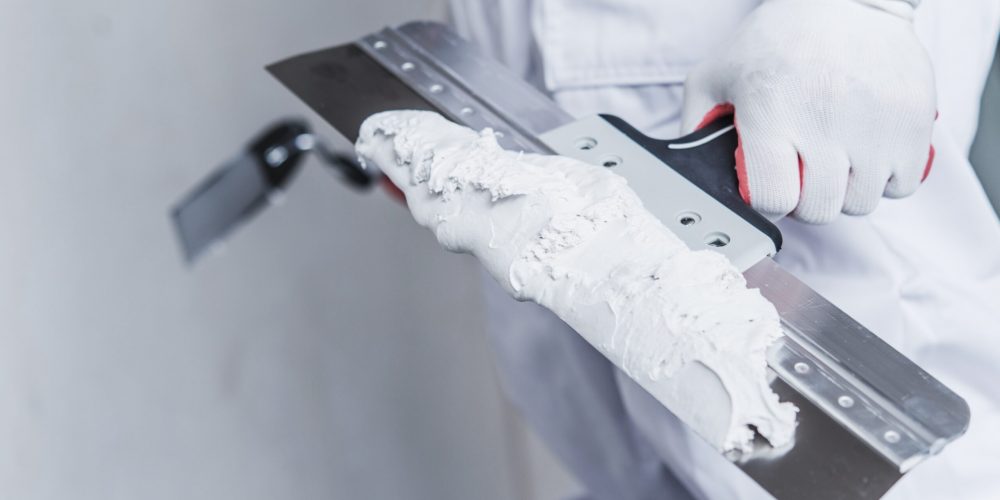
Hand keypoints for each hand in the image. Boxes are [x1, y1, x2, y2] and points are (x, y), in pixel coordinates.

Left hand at [681, 0, 935, 222]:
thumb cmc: (774, 39)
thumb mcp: (716, 73)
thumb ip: (695, 124)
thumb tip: (688, 173)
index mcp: (770, 112)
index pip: (773, 200)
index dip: (770, 200)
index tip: (771, 184)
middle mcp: (824, 121)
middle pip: (819, 210)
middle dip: (806, 199)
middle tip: (803, 171)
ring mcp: (875, 122)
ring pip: (861, 202)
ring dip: (846, 191)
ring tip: (836, 158)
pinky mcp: (914, 118)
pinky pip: (903, 184)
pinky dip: (887, 178)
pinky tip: (869, 152)